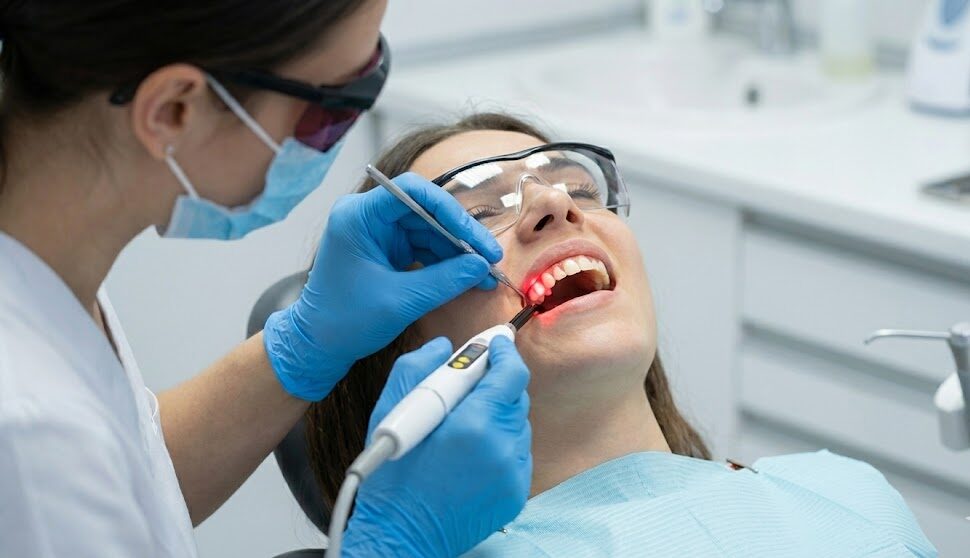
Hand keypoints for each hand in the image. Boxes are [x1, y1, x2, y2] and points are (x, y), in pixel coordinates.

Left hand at [263, 172, 502, 399]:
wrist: (317, 344)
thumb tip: (481, 268)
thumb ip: (443, 281)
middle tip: (490, 258)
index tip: (474, 238)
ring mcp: (378, 232)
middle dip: (460, 236)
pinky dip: (446, 262)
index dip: (449, 212)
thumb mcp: (400, 301)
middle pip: (426, 210)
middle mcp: (368, 216)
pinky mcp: (387, 249)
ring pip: (430, 229)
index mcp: (358, 216)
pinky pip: (424, 246)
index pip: (412, 192)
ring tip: (485, 274)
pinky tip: (468, 277)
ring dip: (458, 252)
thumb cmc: (343, 321)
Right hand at [343, 336, 531, 557]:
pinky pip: (517, 453)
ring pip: (517, 424)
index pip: (510, 373)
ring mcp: (513, 474)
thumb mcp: (391, 413)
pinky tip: (470, 452)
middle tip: (467, 385)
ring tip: (461, 426)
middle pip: (515, 396)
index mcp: (473, 425)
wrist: (401, 537)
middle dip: (495, 383)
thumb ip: (418, 367)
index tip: (496, 342)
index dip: (504, 351)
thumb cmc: (392, 478)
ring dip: (496, 414)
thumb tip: (443, 346)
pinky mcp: (516, 493)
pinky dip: (499, 444)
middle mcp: (502, 449)